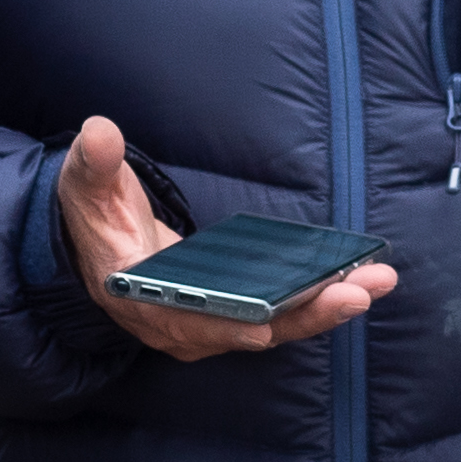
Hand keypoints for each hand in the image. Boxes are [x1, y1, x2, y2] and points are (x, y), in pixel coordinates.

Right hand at [58, 116, 394, 362]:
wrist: (96, 242)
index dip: (222, 322)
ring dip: (324, 306)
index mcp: (137, 296)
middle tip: (354, 292)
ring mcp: (206, 326)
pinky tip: (360, 279)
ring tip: (375, 282)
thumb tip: (98, 133)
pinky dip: (318, 300)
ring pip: (273, 325)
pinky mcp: (230, 315)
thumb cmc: (93, 214)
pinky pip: (280, 314)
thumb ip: (94, 162)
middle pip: (246, 328)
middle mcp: (175, 324)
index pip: (183, 318)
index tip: (263, 324)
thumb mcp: (86, 183)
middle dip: (303, 312)